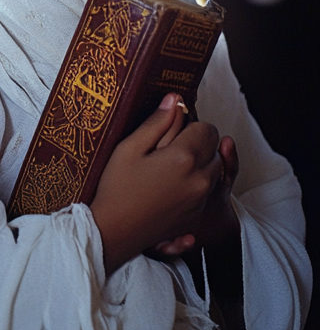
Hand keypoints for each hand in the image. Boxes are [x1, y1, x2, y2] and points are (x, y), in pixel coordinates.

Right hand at [91, 93, 222, 275]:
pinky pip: (207, 189)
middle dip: (197, 142)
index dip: (190, 123)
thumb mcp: (129, 148)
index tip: (171, 127)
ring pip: (214, 169)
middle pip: (214, 148)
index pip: (207, 128)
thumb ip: (156, 122)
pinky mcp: (198, 214)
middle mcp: (200, 178)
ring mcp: (201, 199)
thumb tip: (174, 99)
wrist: (115, 231)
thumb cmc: (117, 187)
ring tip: (168, 165)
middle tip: (166, 146)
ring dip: (200, 162)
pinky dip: (196, 182)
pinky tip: (170, 184)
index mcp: (184, 158)